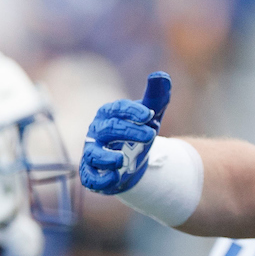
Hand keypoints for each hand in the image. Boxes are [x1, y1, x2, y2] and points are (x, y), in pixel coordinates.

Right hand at [80, 72, 171, 193]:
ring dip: (106, 157)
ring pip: (94, 154)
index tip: (150, 115)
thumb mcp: (149, 117)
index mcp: (109, 115)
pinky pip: (92, 178)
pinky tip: (115, 177)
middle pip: (109, 129)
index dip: (132, 111)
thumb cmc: (137, 134)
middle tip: (152, 135)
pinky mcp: (93, 174)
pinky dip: (101, 179)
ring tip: (122, 160)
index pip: (117, 108)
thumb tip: (162, 76)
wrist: (133, 163)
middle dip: (130, 131)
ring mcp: (93, 154)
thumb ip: (156, 98)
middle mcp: (97, 132)